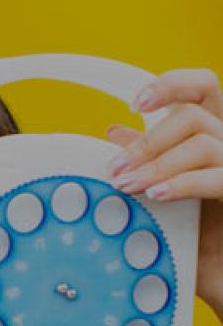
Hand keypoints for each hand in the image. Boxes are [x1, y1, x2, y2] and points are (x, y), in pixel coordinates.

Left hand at [104, 67, 222, 312]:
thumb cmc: (194, 239)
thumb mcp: (161, 196)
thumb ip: (145, 161)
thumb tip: (113, 132)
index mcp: (210, 137)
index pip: (201, 89)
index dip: (171, 85)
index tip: (133, 103)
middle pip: (195, 114)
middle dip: (149, 139)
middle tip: (114, 168)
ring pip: (204, 142)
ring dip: (158, 163)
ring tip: (125, 186)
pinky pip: (219, 177)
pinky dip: (184, 183)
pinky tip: (156, 195)